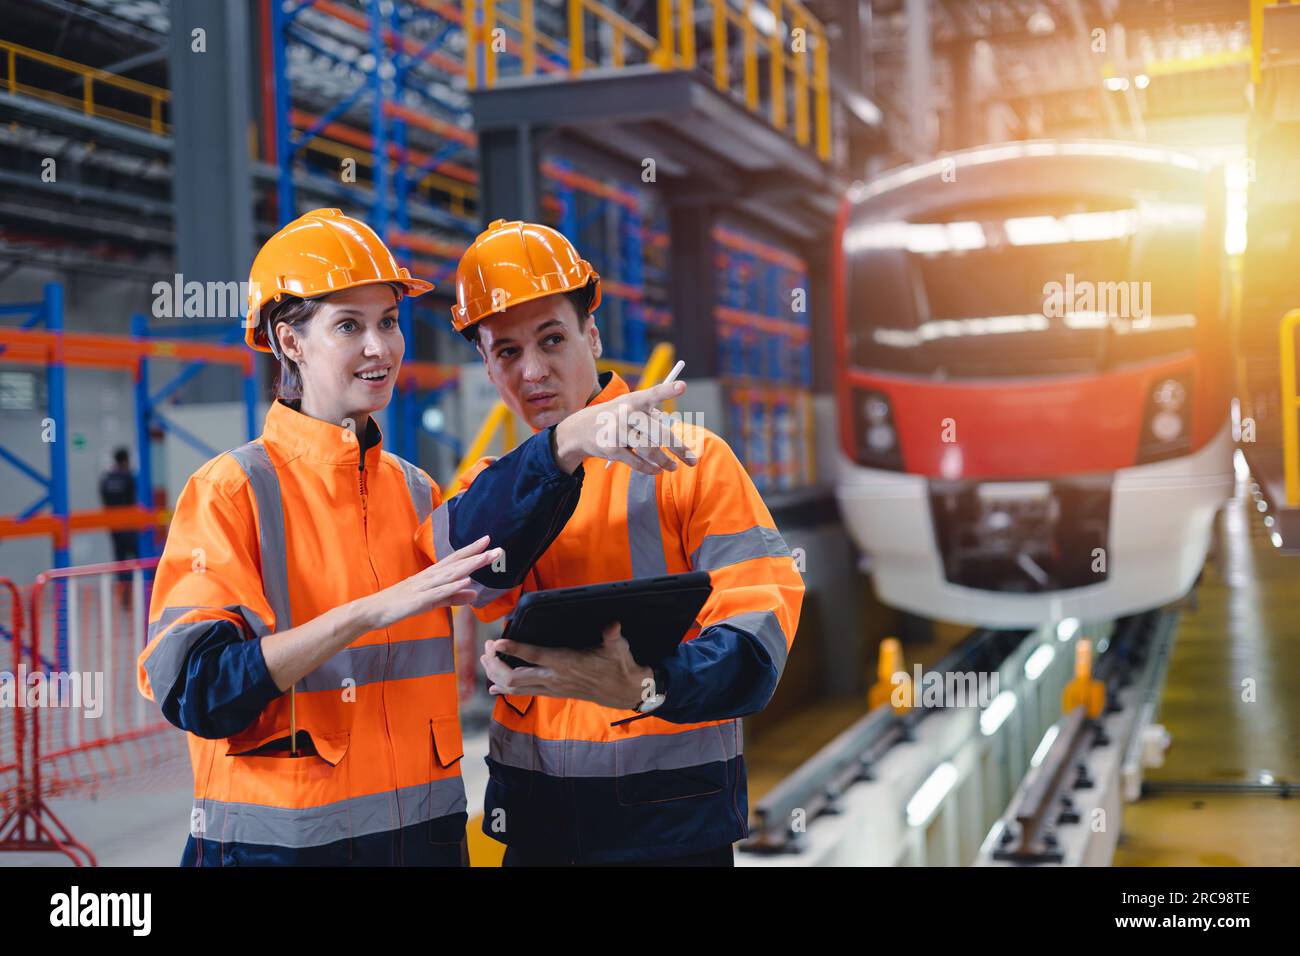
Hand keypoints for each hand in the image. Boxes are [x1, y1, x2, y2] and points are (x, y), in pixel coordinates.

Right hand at [362, 535, 500, 629]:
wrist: (372, 611)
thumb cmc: (400, 605)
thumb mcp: (432, 601)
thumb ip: (453, 597)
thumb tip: (474, 594)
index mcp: (432, 576)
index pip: (455, 560)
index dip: (472, 550)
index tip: (488, 541)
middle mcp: (429, 577)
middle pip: (457, 563)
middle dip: (477, 555)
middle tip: (497, 548)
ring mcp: (424, 587)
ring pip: (450, 574)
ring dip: (469, 565)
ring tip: (486, 558)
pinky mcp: (418, 600)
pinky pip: (438, 593)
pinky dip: (453, 586)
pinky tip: (466, 580)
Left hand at [480, 621, 653, 710]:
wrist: (624, 692)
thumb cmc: (619, 666)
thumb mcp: (618, 648)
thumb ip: (612, 635)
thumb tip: (613, 624)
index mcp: (566, 663)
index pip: (534, 656)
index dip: (513, 649)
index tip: (496, 642)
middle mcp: (554, 678)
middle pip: (514, 677)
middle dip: (496, 664)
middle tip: (487, 647)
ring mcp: (551, 688)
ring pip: (514, 688)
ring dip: (496, 675)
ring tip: (486, 660)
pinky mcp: (551, 693)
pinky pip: (522, 694)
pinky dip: (505, 690)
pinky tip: (493, 688)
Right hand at [552, 380, 697, 474]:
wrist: (581, 429)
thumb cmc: (616, 417)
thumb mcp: (629, 408)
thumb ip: (651, 416)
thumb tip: (676, 437)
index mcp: (634, 400)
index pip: (653, 394)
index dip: (668, 390)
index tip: (682, 386)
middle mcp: (626, 414)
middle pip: (660, 433)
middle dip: (679, 449)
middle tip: (693, 460)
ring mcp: (618, 431)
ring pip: (650, 451)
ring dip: (665, 462)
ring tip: (674, 467)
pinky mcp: (612, 448)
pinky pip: (637, 462)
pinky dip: (650, 469)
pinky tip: (657, 470)